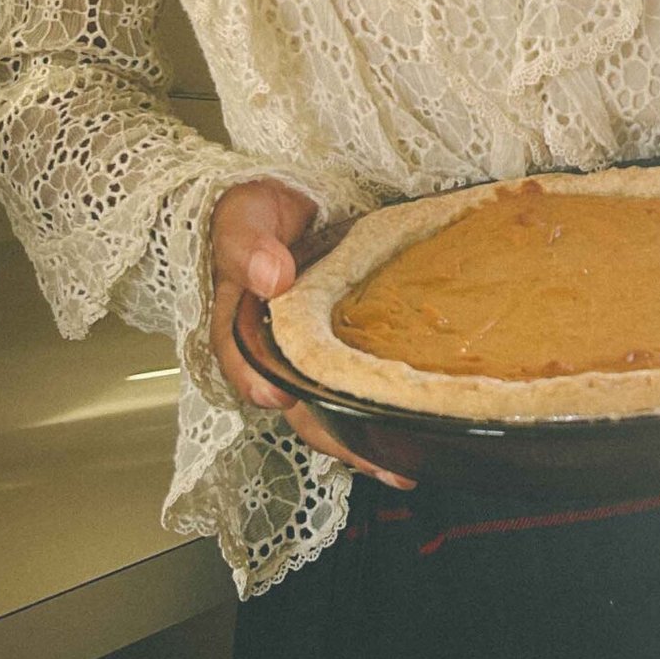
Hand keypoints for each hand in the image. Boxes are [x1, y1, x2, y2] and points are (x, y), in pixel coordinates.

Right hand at [209, 178, 415, 490]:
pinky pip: (364, 380)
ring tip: (404, 463)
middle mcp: (278, 350)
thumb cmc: (257, 209)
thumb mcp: (243, 217)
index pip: (242, 363)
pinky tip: (419, 423)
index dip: (258, 384)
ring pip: (334, 404)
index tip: (279, 397)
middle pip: (298, 404)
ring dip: (366, 437)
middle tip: (376, 460)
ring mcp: (315, 352)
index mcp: (241, 325)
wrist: (296, 195)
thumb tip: (272, 277)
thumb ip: (250, 246)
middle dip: (335, 438)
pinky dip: (386, 405)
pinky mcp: (350, 343)